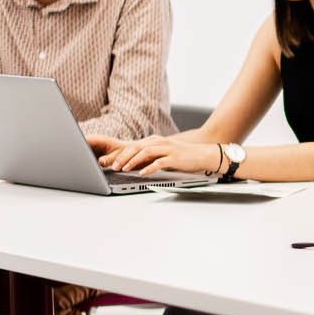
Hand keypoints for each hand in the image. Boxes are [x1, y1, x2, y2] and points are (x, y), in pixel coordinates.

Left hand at [95, 135, 217, 175]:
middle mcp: (160, 142)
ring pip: (146, 152)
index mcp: (156, 140)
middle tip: (113, 166)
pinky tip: (142, 173)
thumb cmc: (182, 156)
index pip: (134, 145)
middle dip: (123, 157)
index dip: (121, 153)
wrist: (202, 154)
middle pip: (137, 147)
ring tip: (124, 169)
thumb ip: (150, 157)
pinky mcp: (174, 158)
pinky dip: (149, 168)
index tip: (111, 162)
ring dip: (133, 161)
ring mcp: (168, 149)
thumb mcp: (164, 154)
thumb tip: (134, 165)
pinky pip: (159, 162)